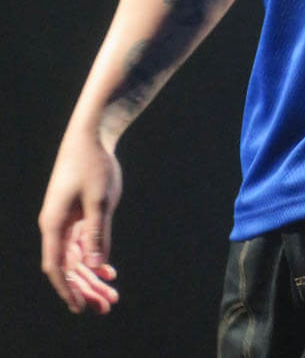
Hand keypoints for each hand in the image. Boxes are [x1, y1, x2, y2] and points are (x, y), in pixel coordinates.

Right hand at [39, 132, 122, 312]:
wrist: (91, 135)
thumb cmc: (94, 164)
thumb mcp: (100, 201)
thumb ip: (97, 234)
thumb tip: (95, 268)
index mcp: (54, 224)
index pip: (56, 266)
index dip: (67, 289)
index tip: (80, 308)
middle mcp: (55, 225)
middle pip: (68, 266)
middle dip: (85, 288)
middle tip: (106, 307)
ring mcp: (65, 220)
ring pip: (76, 257)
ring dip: (92, 277)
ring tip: (111, 296)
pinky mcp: (76, 213)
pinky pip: (82, 244)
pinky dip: (94, 258)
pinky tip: (109, 272)